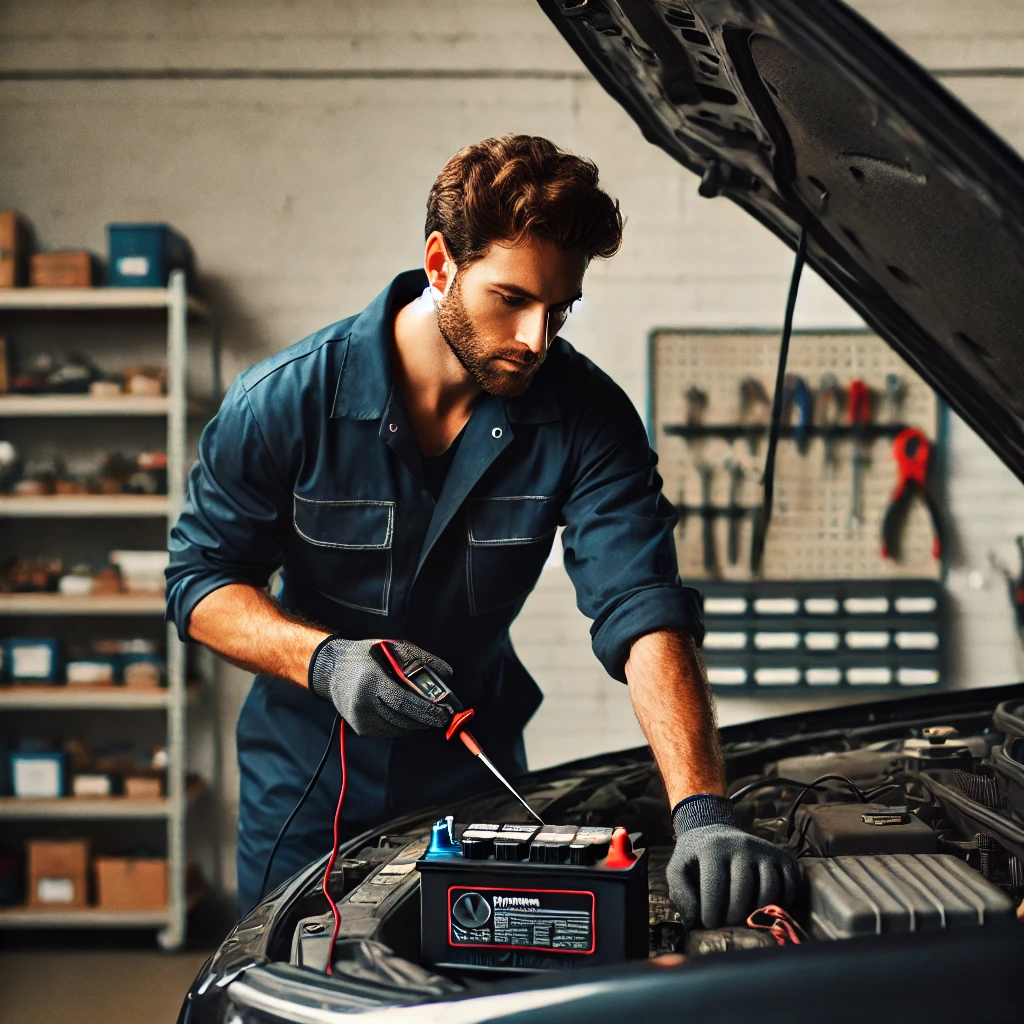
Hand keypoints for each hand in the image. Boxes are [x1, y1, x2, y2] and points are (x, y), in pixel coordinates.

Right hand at [308, 637, 453, 736]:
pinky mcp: (360, 728)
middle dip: (426, 719)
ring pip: (398, 729)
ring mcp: (360, 719)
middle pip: (403, 720)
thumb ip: (420, 659)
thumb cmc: (365, 656)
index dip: (426, 711)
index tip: (444, 713)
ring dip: (415, 723)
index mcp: (371, 682)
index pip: (403, 703)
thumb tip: (447, 673)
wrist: (331, 669)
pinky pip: (389, 731)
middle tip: (443, 716)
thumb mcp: (392, 648)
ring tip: (425, 712)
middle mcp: (363, 703)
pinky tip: (405, 713)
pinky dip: (401, 725)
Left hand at [667, 793, 799, 929]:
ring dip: (758, 912)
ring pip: (770, 889)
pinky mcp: (783, 858)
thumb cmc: (695, 858)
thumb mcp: (678, 870)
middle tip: (727, 926)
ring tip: (745, 919)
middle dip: (734, 917)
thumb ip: (681, 895)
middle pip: (744, 890)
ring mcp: (765, 850)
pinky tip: (766, 909)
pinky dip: (783, 904)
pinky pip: (791, 887)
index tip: (708, 925)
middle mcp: (742, 845)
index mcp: (713, 848)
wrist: (714, 832)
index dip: (712, 914)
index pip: (715, 888)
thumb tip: (696, 923)